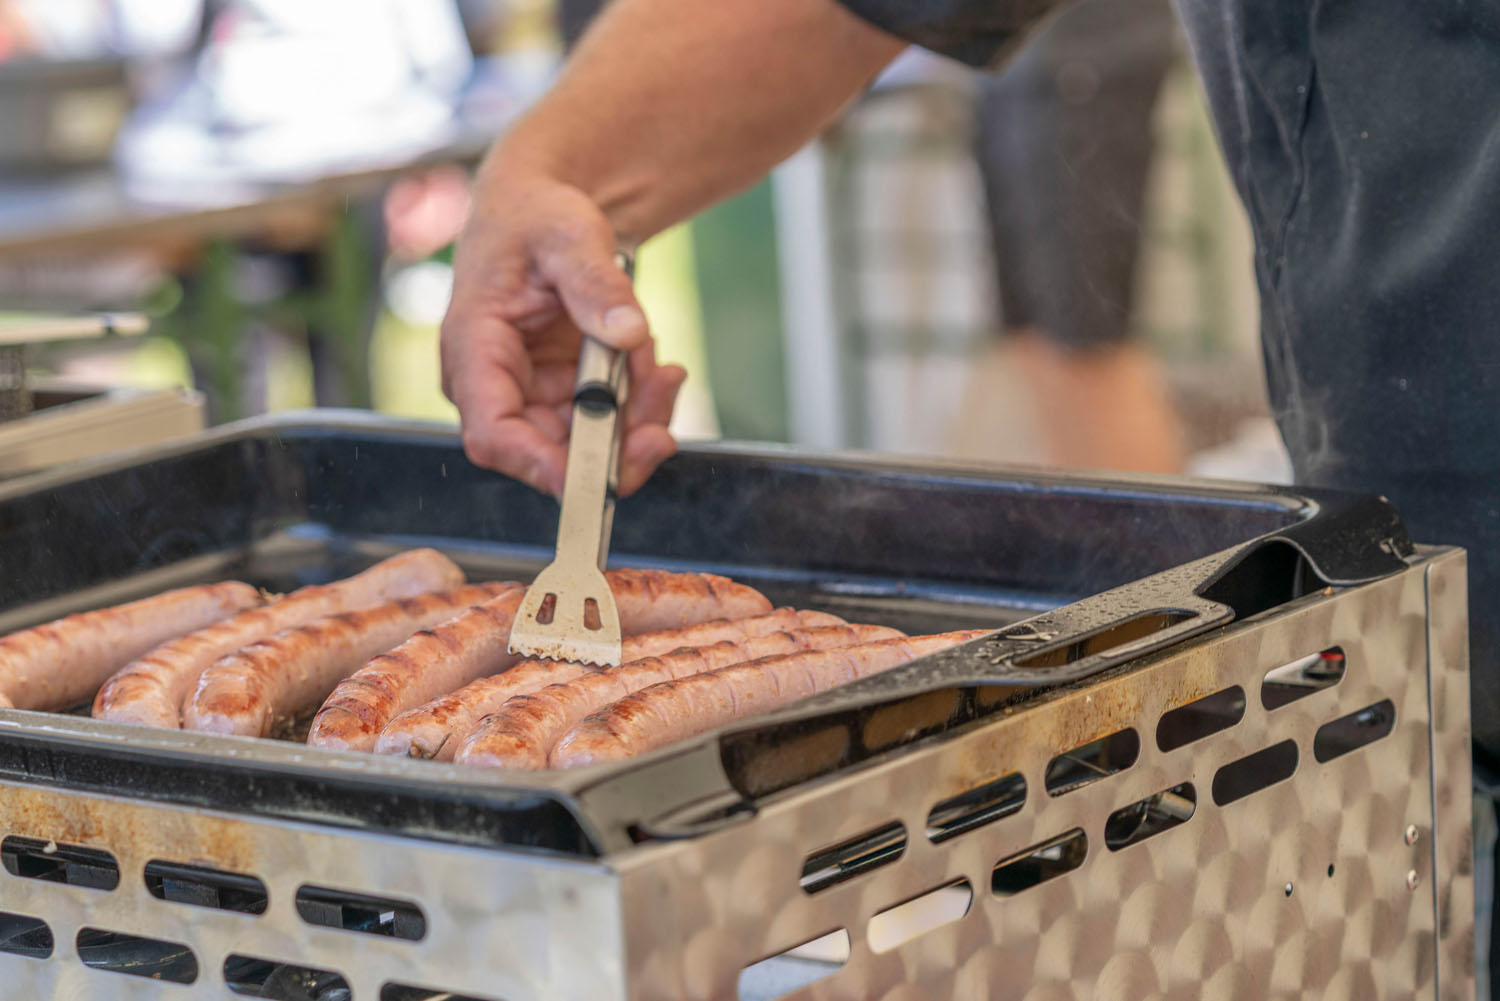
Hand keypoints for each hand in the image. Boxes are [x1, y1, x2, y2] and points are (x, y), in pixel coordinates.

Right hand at [440, 168, 686, 496]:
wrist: (546, 209)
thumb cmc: (537, 217)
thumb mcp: (568, 236)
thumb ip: (595, 283)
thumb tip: (628, 332)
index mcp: (473, 349)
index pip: (494, 433)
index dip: (542, 467)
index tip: (597, 477)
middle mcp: (496, 386)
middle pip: (549, 454)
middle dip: (613, 450)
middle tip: (662, 428)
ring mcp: (532, 395)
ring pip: (587, 445)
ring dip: (636, 422)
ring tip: (662, 372)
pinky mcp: (564, 395)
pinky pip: (607, 423)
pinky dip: (639, 404)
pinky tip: (653, 366)